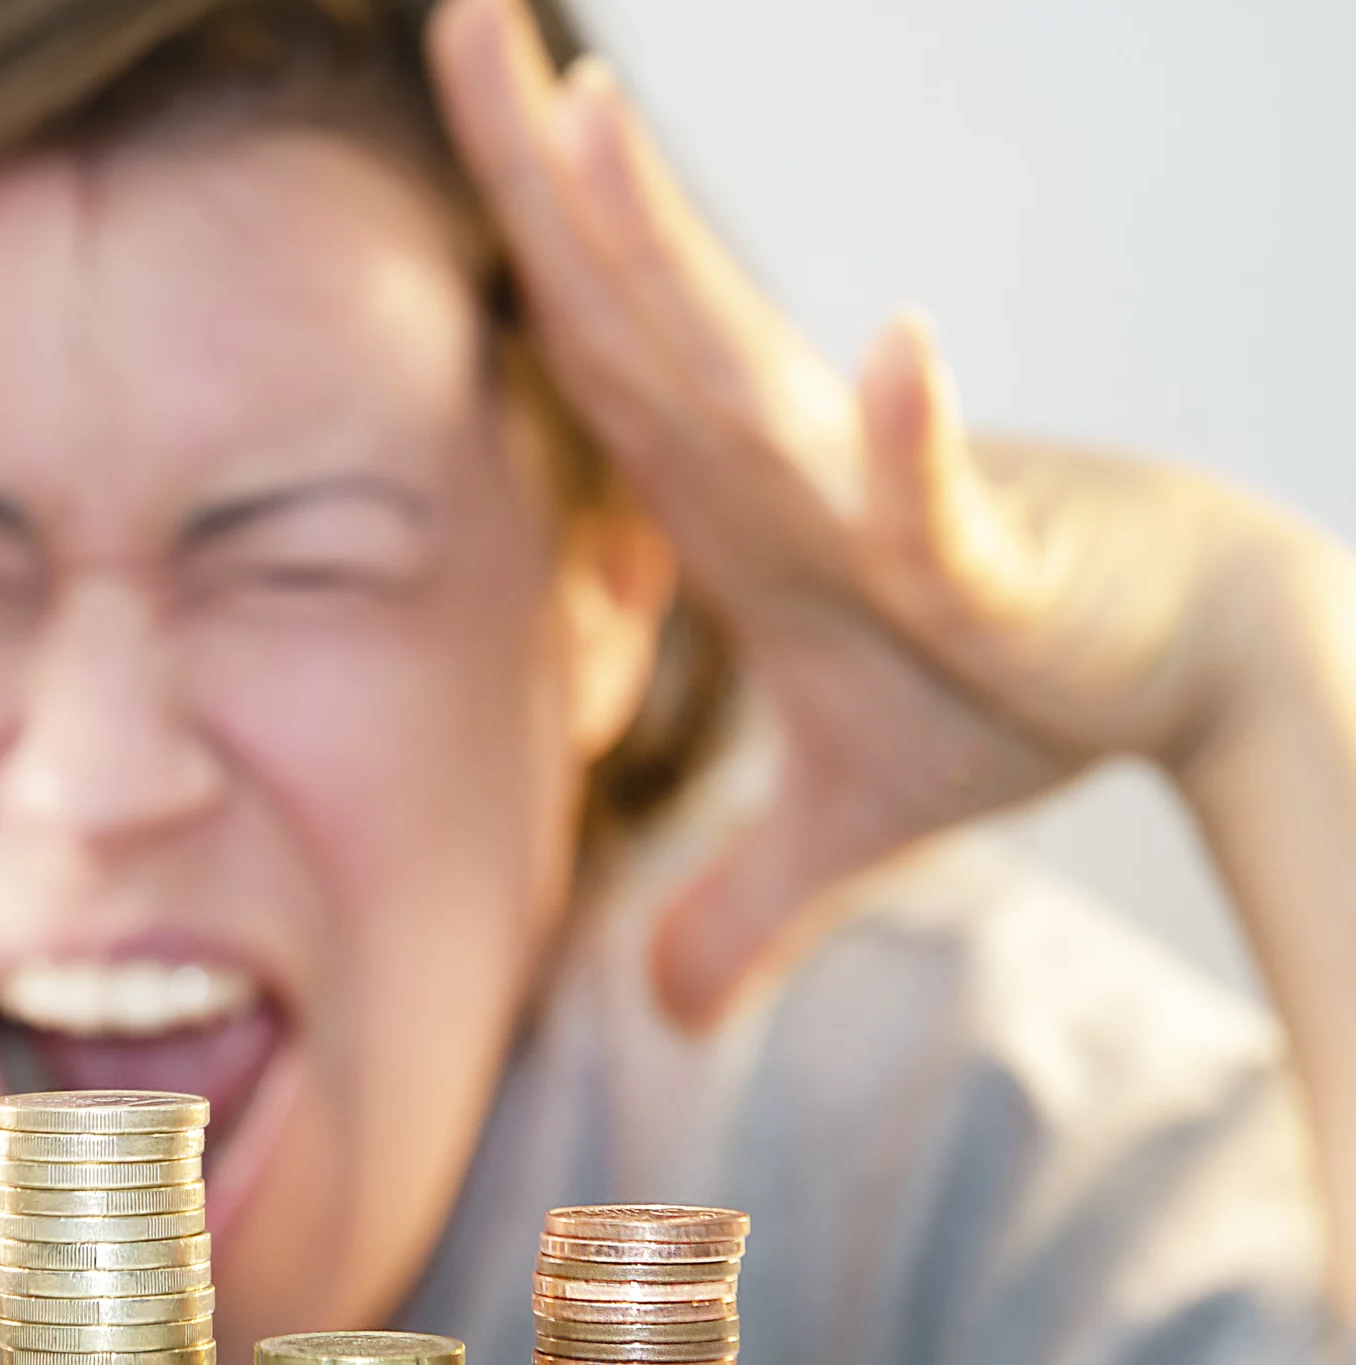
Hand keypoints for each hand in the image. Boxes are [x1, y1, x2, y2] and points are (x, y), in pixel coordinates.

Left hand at [429, 0, 1304, 1023]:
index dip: (498, 226)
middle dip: (531, 161)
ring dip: (669, 248)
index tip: (429, 95)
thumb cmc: (1011, 688)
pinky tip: (898, 358)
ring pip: (748, 368)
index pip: (582, 335)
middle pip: (626, 302)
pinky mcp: (991, 564)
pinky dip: (915, 437)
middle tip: (454, 8)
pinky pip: (944, 501)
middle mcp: (781, 461)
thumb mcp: (851, 815)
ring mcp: (877, 501)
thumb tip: (670, 1007)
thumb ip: (746, 893)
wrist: (1193, 675)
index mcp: (724, 484)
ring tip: (585, 117)